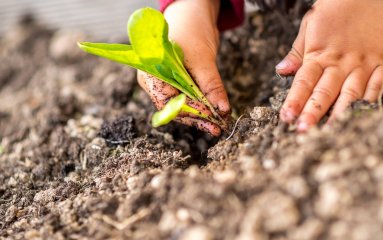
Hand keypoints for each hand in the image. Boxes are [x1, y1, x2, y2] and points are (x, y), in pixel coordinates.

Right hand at [138, 0, 229, 135]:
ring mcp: (164, 83)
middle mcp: (154, 80)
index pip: (167, 101)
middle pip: (173, 107)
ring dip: (200, 115)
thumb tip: (222, 110)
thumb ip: (211, 85)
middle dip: (197, 118)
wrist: (192, 14)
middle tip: (217, 127)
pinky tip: (214, 114)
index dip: (189, 112)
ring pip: (181, 106)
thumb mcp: (203, 59)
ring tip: (218, 124)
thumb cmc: (191, 30)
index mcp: (151, 72)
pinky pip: (187, 99)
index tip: (210, 118)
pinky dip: (201, 106)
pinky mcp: (176, 83)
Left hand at [277, 0, 382, 130]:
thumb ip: (297, 50)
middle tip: (303, 131)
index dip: (294, 101)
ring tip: (331, 131)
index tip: (286, 118)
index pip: (304, 82)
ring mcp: (365, 63)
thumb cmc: (337, 7)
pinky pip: (379, 85)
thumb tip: (281, 70)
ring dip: (340, 113)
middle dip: (312, 113)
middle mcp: (342, 62)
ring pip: (351, 93)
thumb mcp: (311, 24)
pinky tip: (363, 115)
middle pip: (324, 92)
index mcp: (320, 54)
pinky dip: (371, 100)